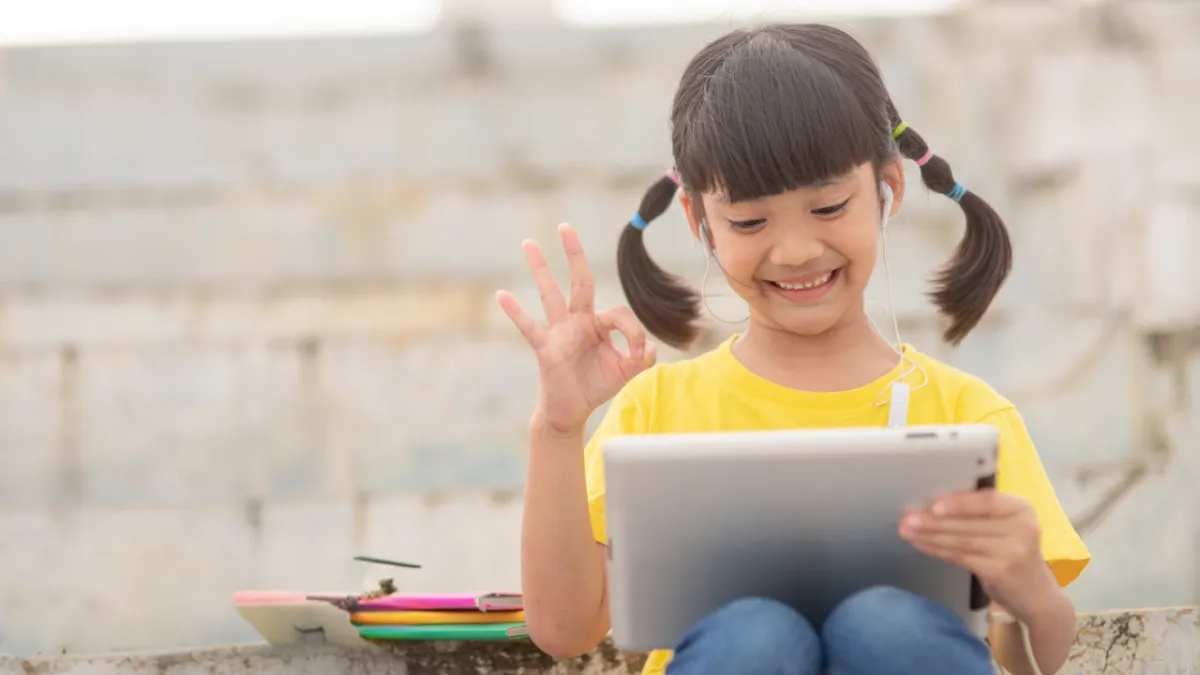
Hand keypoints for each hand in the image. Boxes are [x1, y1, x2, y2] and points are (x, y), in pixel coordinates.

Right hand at [496, 223, 656, 435]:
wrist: (572, 411)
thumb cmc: (596, 386)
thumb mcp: (626, 372)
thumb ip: (641, 359)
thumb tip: (649, 347)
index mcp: (598, 324)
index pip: (618, 312)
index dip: (633, 332)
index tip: (637, 354)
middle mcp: (577, 321)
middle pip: (579, 281)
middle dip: (574, 254)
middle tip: (565, 227)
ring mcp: (559, 332)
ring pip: (550, 295)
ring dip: (540, 269)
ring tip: (529, 243)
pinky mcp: (546, 348)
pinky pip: (530, 327)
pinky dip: (516, 312)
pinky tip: (502, 295)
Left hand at [899, 490, 1053, 618]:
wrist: (1038, 596)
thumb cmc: (1014, 555)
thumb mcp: (1007, 527)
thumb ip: (979, 513)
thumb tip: (932, 504)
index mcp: (1022, 509)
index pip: (987, 500)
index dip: (958, 502)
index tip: (932, 503)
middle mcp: (1022, 528)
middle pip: (969, 522)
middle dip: (933, 520)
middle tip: (907, 518)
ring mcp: (1013, 552)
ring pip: (961, 540)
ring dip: (930, 535)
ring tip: (907, 530)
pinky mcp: (1000, 572)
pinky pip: (960, 557)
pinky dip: (937, 550)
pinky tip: (921, 544)